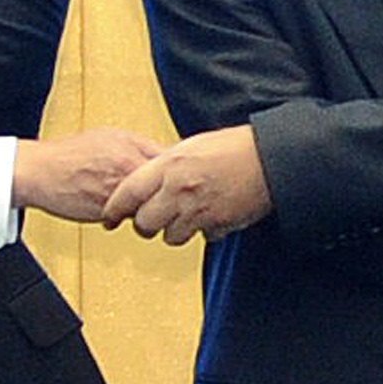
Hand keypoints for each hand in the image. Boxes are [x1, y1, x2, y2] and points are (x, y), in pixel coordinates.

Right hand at [12, 127, 164, 224]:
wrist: (37, 171)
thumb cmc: (68, 155)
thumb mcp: (109, 137)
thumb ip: (139, 146)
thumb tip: (163, 155)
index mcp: (132, 147)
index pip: (172, 162)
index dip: (176, 171)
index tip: (176, 177)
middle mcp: (128, 168)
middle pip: (166, 186)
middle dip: (166, 193)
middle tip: (161, 196)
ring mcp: (118, 190)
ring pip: (150, 204)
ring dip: (147, 207)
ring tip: (136, 203)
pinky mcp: (106, 211)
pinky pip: (129, 218)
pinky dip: (127, 216)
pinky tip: (117, 210)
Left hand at [103, 126, 270, 241]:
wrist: (273, 158)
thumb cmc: (235, 146)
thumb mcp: (192, 146)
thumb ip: (165, 164)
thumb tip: (146, 179)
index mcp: (169, 166)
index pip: (128, 194)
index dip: (114, 209)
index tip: (109, 217)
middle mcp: (179, 190)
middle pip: (144, 223)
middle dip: (144, 225)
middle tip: (149, 220)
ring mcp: (199, 210)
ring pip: (169, 236)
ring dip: (173, 231)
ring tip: (183, 217)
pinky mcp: (219, 224)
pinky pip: (201, 237)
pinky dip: (203, 231)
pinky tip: (209, 216)